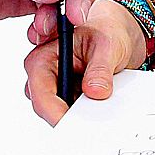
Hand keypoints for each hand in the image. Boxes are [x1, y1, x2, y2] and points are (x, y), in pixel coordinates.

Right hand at [22, 0, 146, 123]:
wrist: (113, 33)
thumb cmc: (103, 30)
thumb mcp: (107, 45)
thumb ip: (100, 68)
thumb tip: (95, 91)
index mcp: (44, 56)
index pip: (41, 92)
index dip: (55, 112)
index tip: (73, 124)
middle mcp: (44, 73)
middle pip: (46, 107)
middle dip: (68, 116)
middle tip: (92, 120)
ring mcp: (54, 87)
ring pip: (58, 112)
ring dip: (78, 113)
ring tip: (100, 104)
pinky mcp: (65, 97)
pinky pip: (71, 113)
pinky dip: (85, 113)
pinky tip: (99, 105)